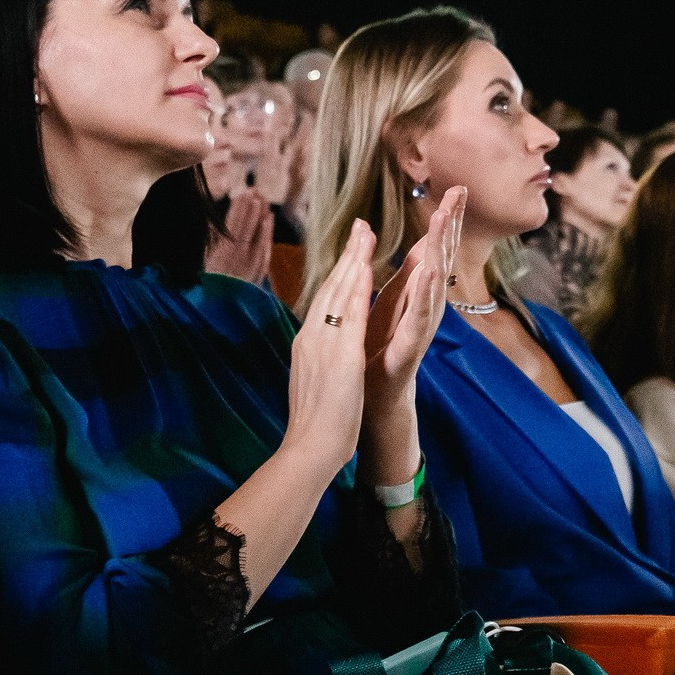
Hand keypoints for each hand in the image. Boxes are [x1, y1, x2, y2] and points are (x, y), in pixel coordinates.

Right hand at [203, 185, 274, 282]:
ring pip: (259, 234)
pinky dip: (268, 232)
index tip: (243, 192)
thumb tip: (215, 218)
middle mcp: (239, 255)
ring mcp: (252, 263)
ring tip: (263, 198)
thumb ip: (212, 236)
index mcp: (223, 250)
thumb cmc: (210, 280)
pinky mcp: (260, 269)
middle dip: (252, 206)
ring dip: (261, 215)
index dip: (240, 207)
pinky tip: (269, 218)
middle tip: (255, 189)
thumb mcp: (206, 256)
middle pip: (248, 225)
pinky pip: (265, 246)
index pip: (234, 223)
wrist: (222, 307)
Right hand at [284, 220, 376, 473]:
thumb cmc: (314, 423)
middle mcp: (312, 337)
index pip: (325, 300)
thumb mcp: (313, 380)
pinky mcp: (339, 356)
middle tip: (360, 227)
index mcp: (308, 343)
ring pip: (338, 294)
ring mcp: (323, 344)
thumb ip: (317, 358)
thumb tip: (318, 349)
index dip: (338, 273)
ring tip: (365, 235)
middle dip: (347, 256)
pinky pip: (348, 317)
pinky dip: (356, 290)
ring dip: (353, 262)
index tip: (350, 250)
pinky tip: (366, 270)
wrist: (309, 447)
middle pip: (330, 289)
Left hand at [365, 188, 463, 415]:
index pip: (434, 248)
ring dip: (439, 249)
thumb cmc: (381, 352)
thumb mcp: (391, 304)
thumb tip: (417, 243)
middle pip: (442, 256)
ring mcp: (422, 325)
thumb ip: (406, 275)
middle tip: (460, 192)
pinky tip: (432, 272)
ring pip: (435, 281)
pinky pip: (420, 316)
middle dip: (451, 224)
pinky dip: (427, 293)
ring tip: (443, 220)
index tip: (457, 188)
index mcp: (418, 293)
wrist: (374, 400)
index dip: (447, 219)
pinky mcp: (411, 346)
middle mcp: (427, 306)